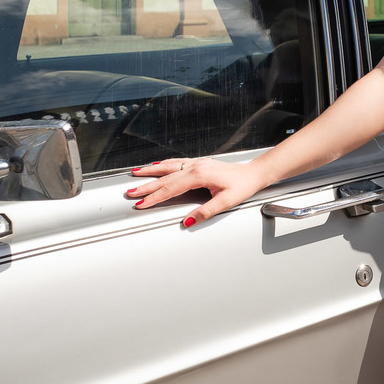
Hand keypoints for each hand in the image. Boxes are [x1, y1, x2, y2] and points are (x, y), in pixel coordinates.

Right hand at [127, 158, 267, 227]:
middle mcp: (196, 166)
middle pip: (165, 177)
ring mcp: (197, 163)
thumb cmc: (242, 186)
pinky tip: (157, 165)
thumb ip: (205, 212)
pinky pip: (177, 162)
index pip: (171, 188)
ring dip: (151, 171)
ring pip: (169, 166)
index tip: (141, 203)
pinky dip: (164, 164)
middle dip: (146, 185)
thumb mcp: (226, 202)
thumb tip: (187, 221)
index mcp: (199, 175)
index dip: (154, 197)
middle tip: (130, 191)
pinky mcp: (200, 163)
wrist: (253, 173)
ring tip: (135, 174)